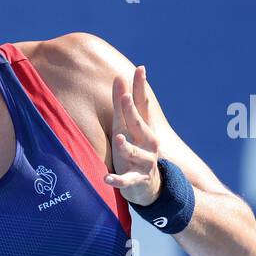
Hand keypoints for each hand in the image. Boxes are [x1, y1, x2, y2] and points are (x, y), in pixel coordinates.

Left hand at [104, 65, 162, 206]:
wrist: (148, 186)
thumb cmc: (133, 150)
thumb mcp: (126, 127)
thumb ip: (122, 104)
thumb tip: (119, 76)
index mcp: (144, 128)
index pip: (143, 105)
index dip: (140, 88)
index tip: (140, 69)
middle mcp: (148, 143)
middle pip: (139, 125)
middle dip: (132, 113)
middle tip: (125, 98)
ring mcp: (143, 162)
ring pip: (134, 153)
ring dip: (127, 147)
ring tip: (120, 139)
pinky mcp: (136, 180)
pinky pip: (126, 181)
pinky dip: (117, 180)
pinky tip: (106, 178)